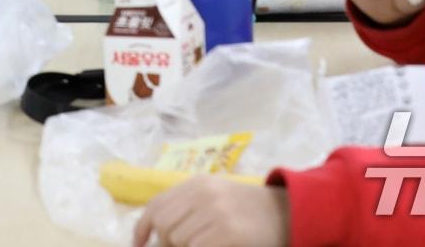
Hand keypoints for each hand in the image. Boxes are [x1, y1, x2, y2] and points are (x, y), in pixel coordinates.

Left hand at [134, 178, 288, 246]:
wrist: (286, 213)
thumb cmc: (248, 210)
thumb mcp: (215, 197)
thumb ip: (187, 207)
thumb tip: (155, 236)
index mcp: (197, 184)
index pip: (156, 206)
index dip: (141, 230)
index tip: (138, 246)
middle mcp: (203, 193)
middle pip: (164, 226)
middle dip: (167, 244)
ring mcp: (216, 212)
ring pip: (178, 240)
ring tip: (206, 244)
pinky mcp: (228, 232)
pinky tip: (214, 246)